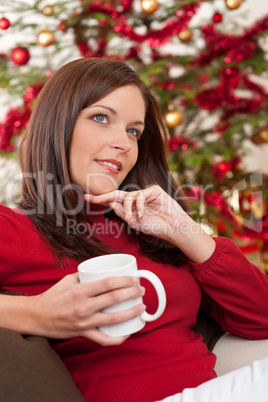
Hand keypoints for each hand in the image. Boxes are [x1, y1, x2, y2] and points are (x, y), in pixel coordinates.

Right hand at [30, 273, 144, 345]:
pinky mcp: (83, 334)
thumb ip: (85, 276)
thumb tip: (103, 270)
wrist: (37, 316)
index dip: (124, 281)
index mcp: (80, 290)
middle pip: (114, 298)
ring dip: (131, 312)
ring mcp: (84, 322)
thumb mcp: (67, 280)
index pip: (107, 283)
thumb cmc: (53, 296)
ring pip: (114, 319)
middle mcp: (83, 306)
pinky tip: (128, 333)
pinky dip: (118, 338)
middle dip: (132, 293)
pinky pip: (104, 340)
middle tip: (140, 290)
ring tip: (141, 307)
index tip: (134, 279)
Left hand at [85, 185, 188, 241]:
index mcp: (131, 206)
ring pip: (128, 196)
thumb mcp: (134, 222)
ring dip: (127, 208)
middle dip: (104, 196)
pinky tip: (142, 215)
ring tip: (131, 219)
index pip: (114, 200)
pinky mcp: (153, 190)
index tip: (87, 197)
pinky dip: (139, 206)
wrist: (172, 228)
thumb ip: (122, 212)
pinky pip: (140, 196)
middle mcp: (136, 198)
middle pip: (117, 194)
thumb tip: (109, 203)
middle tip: (93, 198)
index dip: (101, 199)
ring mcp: (145, 193)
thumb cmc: (155, 226)